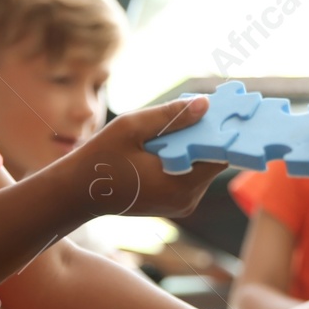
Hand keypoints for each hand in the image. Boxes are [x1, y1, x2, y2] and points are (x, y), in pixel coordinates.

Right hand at [58, 96, 226, 219]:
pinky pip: (190, 174)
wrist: (76, 193)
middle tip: (207, 106)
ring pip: (201, 166)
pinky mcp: (175, 203)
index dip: (226, 132)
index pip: (221, 156)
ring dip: (195, 144)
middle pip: (213, 160)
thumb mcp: (131, 128)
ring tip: (185, 120)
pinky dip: (186, 156)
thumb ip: (170, 116)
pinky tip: (173, 138)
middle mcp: (187, 199)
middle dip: (208, 134)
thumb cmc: (100, 159)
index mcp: (179, 184)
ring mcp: (182, 204)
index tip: (231, 110)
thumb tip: (205, 103)